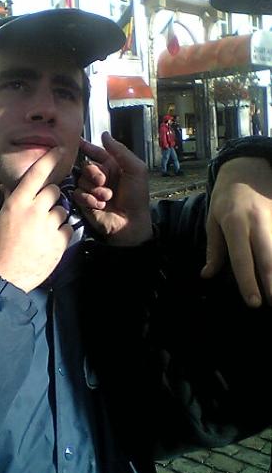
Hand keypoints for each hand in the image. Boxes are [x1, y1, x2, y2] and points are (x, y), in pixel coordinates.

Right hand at [0, 147, 72, 292]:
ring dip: (56, 218)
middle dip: (51, 199)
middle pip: (54, 191)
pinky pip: (68, 228)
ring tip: (43, 232)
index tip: (60, 149)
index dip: (50, 159)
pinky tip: (49, 242)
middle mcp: (36, 210)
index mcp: (18, 202)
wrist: (5, 275)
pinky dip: (61, 233)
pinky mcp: (60, 241)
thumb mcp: (2, 219)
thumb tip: (8, 185)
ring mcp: (49, 226)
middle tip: (41, 212)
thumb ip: (10, 199)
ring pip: (62, 211)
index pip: (37, 174)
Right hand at [74, 132, 151, 245]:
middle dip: (94, 173)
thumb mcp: (135, 169)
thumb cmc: (137, 196)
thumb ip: (120, 150)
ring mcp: (91, 189)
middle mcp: (100, 176)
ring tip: (107, 198)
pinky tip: (100, 205)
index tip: (77, 141)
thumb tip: (104, 134)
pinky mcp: (84, 202)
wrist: (131, 223)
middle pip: (86, 166)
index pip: (96, 151)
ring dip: (95, 189)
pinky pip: (78, 194)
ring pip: (81, 180)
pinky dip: (89, 199)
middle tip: (104, 182)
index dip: (86, 146)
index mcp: (112, 166)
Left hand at [201, 157, 271, 306]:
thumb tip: (207, 275)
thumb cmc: (226, 197)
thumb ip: (214, 249)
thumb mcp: (213, 219)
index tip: (253, 303)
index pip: (241, 258)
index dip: (247, 282)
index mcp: (235, 223)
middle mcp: (258, 221)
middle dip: (271, 284)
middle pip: (268, 258)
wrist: (248, 168)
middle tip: (271, 304)